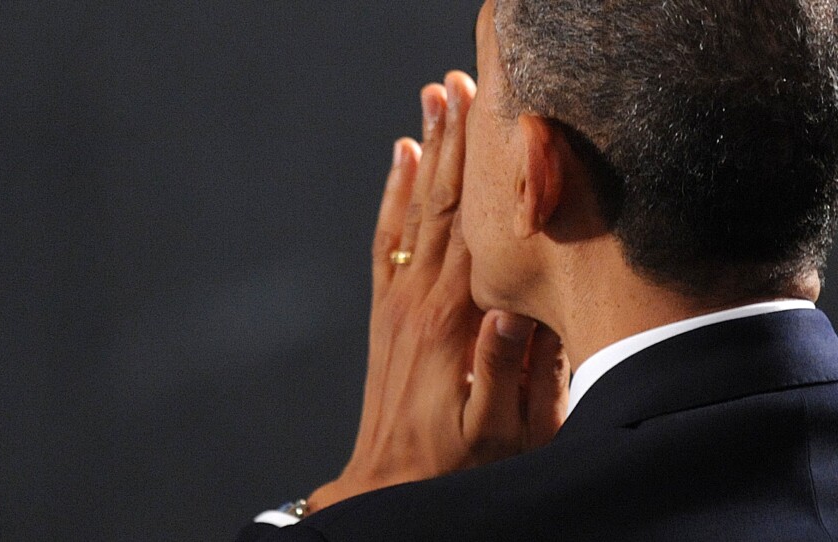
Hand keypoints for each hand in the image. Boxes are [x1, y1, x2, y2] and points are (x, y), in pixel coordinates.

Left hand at [308, 71, 569, 511]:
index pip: (475, 231)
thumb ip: (515, 371)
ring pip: (413, 210)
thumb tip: (519, 305)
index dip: (483, 173)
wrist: (387, 484)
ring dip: (425, 152)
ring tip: (434, 99)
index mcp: (457, 323)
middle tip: (460, 84)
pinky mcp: (386, 309)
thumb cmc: (455, 464)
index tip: (492, 118)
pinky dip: (392, 194)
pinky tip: (401, 158)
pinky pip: (387, 239)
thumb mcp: (503, 433)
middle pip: (441, 204)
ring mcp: (398, 300)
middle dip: (453, 142)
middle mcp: (421, 299)